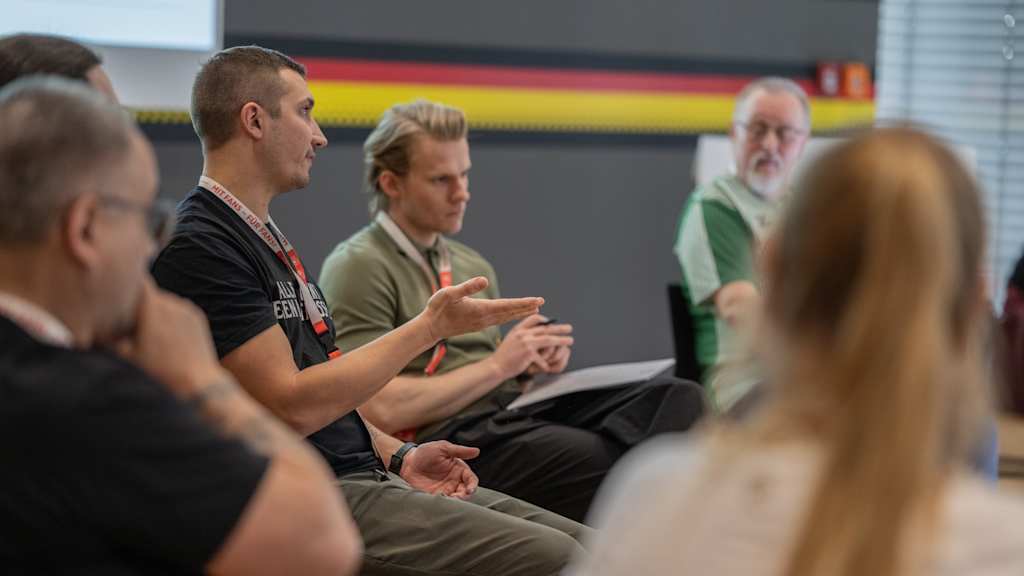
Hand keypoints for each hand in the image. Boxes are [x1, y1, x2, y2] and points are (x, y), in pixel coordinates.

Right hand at [107, 277, 226, 397]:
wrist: (197, 381)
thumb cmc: (160, 371)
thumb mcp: (128, 356)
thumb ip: (110, 338)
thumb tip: (94, 328)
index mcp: (153, 309)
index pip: (140, 284)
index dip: (129, 286)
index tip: (119, 293)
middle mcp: (171, 304)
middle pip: (150, 295)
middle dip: (141, 305)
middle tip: (132, 323)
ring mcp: (186, 309)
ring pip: (165, 302)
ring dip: (157, 312)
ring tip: (151, 334)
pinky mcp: (197, 316)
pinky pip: (179, 310)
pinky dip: (172, 317)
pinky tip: (169, 337)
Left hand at [400, 441, 479, 499]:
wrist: (407, 462)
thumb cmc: (426, 452)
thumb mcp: (443, 448)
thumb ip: (459, 451)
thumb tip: (477, 451)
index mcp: (459, 470)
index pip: (471, 480)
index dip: (473, 486)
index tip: (470, 490)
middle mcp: (454, 482)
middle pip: (466, 492)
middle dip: (464, 497)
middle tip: (458, 497)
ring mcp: (445, 490)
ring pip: (456, 500)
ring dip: (455, 502)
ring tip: (449, 500)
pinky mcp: (434, 497)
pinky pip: (443, 503)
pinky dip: (444, 504)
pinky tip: (440, 502)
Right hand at [422, 277, 542, 340]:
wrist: (430, 328)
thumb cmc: (437, 309)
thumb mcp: (449, 293)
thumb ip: (467, 287)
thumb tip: (484, 280)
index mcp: (481, 309)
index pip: (508, 305)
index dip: (524, 303)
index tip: (538, 300)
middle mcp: (485, 318)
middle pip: (511, 312)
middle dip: (527, 307)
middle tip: (542, 302)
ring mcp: (482, 323)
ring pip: (506, 317)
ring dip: (520, 313)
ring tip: (534, 310)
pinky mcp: (478, 325)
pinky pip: (500, 321)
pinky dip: (510, 317)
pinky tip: (513, 315)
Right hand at [490, 315, 573, 379]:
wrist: (496, 366)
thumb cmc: (504, 355)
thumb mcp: (512, 339)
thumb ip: (522, 334)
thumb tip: (536, 332)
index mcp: (518, 329)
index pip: (534, 318)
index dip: (545, 320)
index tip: (551, 322)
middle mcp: (523, 333)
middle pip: (546, 328)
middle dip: (559, 328)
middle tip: (569, 328)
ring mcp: (526, 343)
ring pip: (549, 339)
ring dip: (561, 340)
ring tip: (570, 341)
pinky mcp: (528, 354)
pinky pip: (543, 358)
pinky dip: (546, 364)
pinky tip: (547, 368)